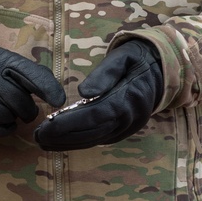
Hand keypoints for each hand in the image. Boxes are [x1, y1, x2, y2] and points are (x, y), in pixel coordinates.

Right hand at [0, 46, 65, 136]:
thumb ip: (30, 73)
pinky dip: (1, 126)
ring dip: (11, 116)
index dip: (47, 88)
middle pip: (22, 104)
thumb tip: (56, 95)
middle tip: (20, 106)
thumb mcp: (5, 62)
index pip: (30, 74)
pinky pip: (0, 130)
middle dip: (26, 109)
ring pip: (10, 118)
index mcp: (1, 61)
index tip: (59, 101)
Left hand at [34, 39, 162, 150]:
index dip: (69, 123)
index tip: (47, 125)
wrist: (163, 71)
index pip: (94, 115)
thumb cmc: (138, 59)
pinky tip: (61, 141)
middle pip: (92, 132)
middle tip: (37, 136)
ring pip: (94, 139)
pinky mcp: (123, 130)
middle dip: (63, 136)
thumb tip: (84, 91)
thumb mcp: (123, 58)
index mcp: (128, 99)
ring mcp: (127, 127)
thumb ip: (105, 73)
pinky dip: (79, 141)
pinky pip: (99, 139)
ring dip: (68, 142)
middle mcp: (129, 118)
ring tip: (43, 141)